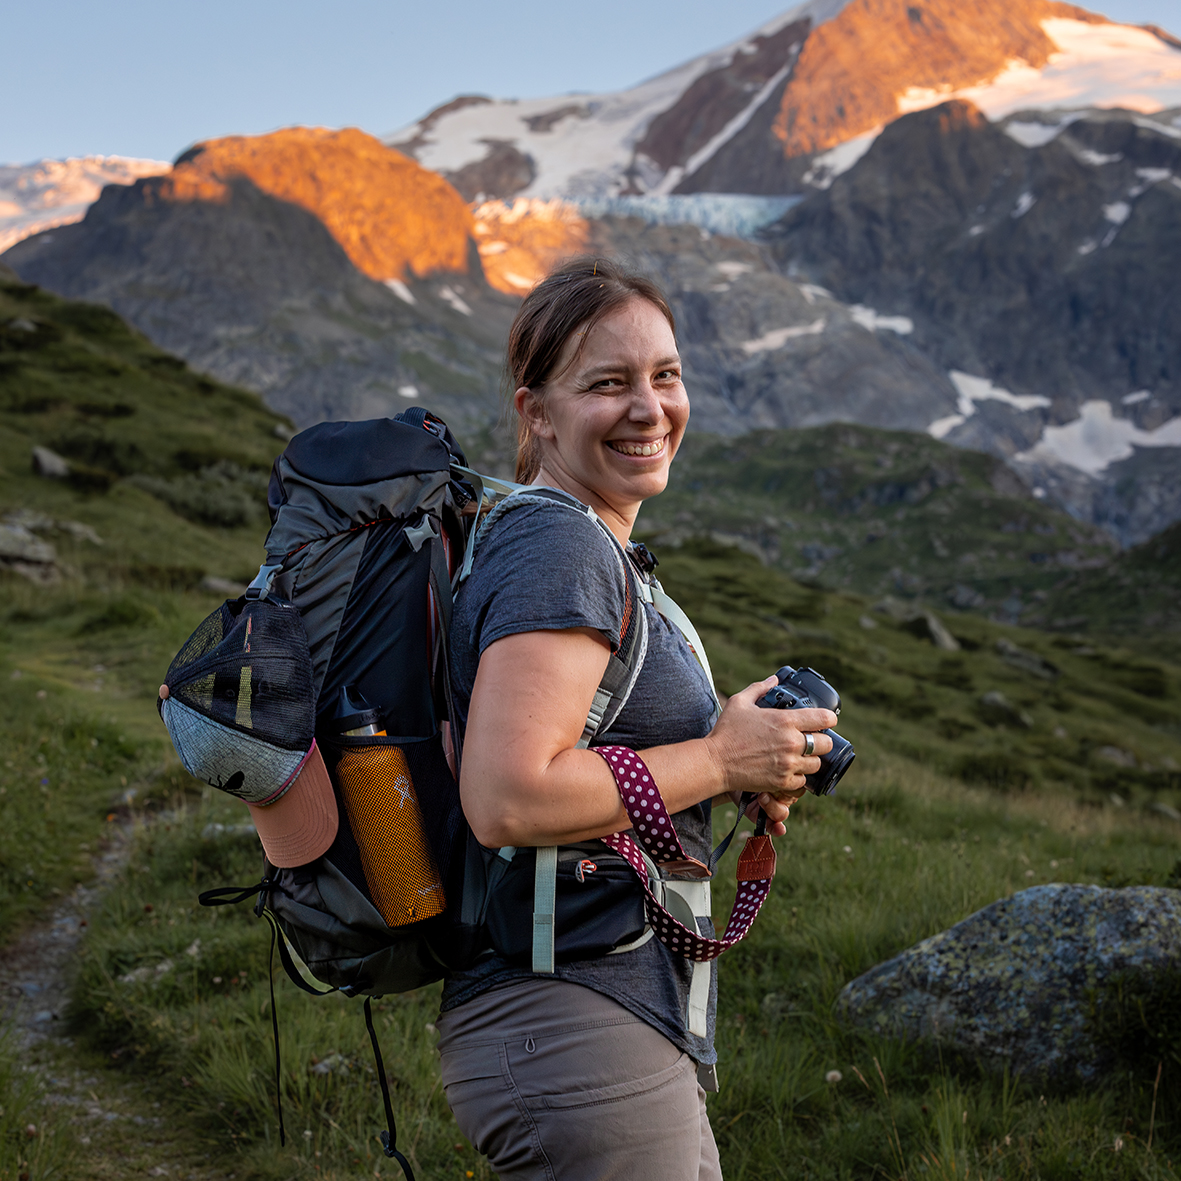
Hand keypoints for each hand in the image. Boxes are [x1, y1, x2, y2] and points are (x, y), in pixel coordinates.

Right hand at [705, 676, 836, 806]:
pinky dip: (798, 777)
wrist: (715, 762)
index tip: (823, 721)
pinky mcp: (782, 781)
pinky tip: (789, 770)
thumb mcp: (740, 702)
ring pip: (817, 764)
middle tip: (811, 740)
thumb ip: (760, 688)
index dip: (828, 719)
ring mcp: (788, 764)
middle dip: (821, 741)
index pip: (825, 718)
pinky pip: (803, 781)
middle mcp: (791, 742)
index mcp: (785, 720)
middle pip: (826, 744)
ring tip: (799, 757)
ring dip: (810, 760)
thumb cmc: (726, 731)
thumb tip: (774, 680)